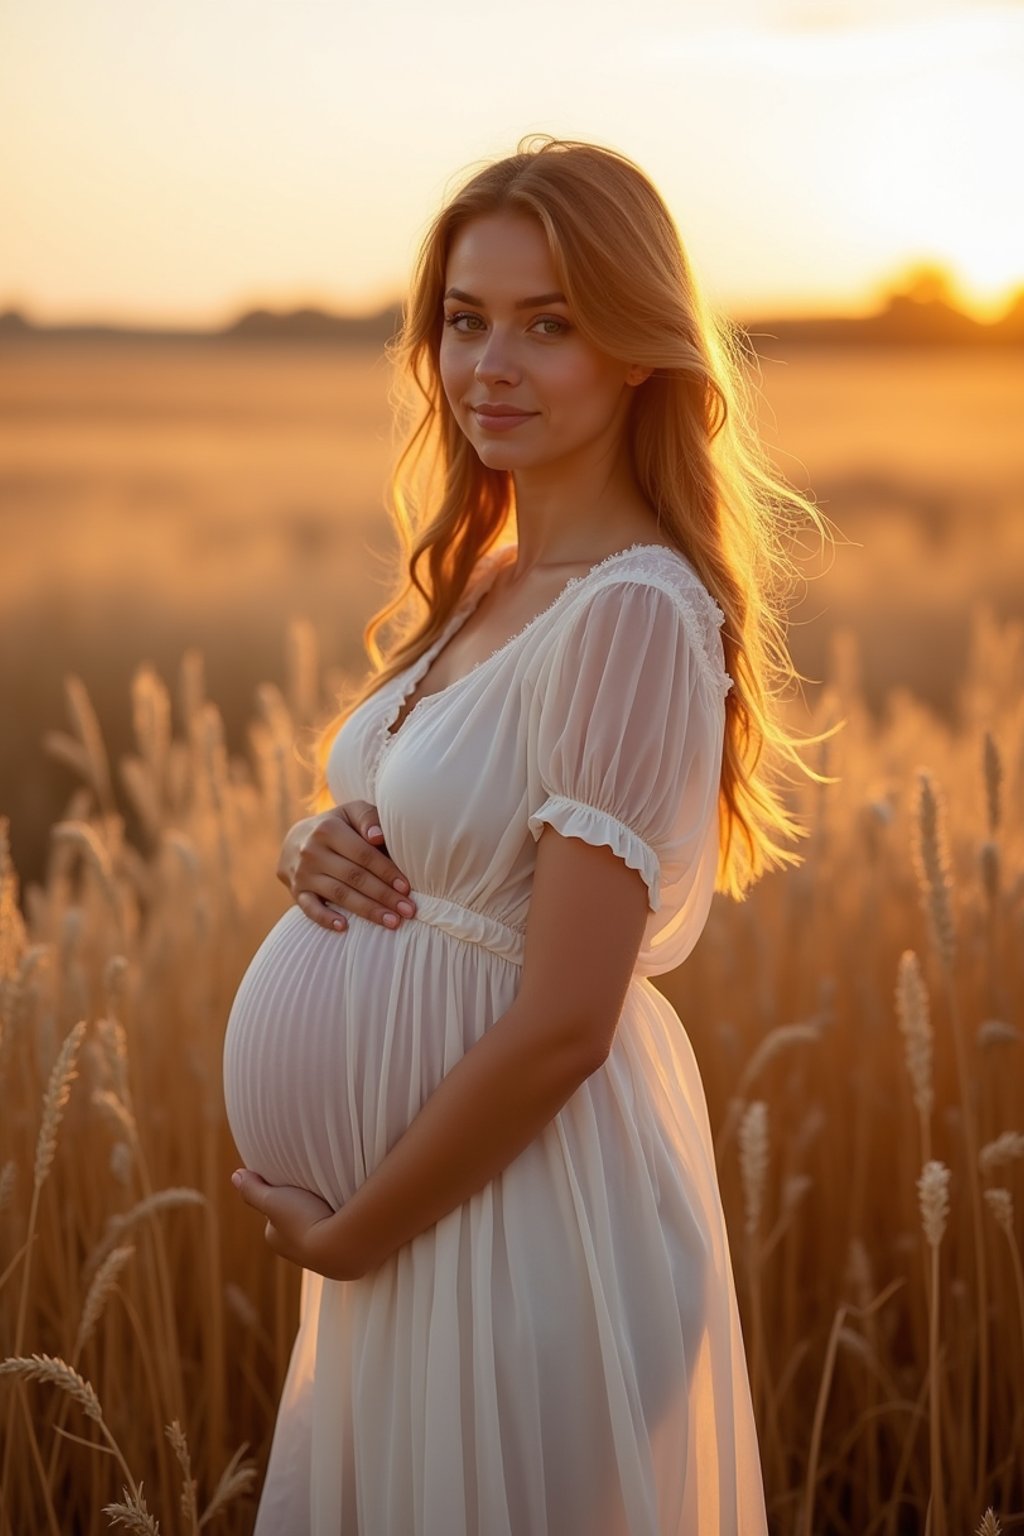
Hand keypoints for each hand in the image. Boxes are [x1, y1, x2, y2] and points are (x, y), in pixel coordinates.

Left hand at [230, 1169, 359, 1278]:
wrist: (339, 1246)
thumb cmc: (302, 1221)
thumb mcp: (272, 1200)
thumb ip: (253, 1189)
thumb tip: (236, 1176)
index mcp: (276, 1238)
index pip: (276, 1212)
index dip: (283, 1195)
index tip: (295, 1182)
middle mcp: (294, 1251)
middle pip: (297, 1220)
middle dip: (304, 1206)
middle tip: (316, 1188)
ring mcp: (318, 1255)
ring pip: (318, 1227)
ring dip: (324, 1214)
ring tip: (335, 1199)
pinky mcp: (341, 1255)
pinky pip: (338, 1234)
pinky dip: (340, 1223)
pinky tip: (347, 1213)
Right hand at [277, 801, 417, 933]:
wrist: (296, 840)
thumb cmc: (337, 826)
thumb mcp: (351, 813)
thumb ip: (368, 819)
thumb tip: (378, 836)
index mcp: (328, 829)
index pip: (363, 854)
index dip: (386, 871)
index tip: (407, 887)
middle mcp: (312, 851)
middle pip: (354, 877)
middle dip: (384, 895)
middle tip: (408, 910)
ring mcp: (303, 873)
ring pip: (338, 894)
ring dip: (367, 910)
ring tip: (392, 922)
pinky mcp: (297, 892)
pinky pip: (309, 908)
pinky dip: (325, 919)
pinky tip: (344, 927)